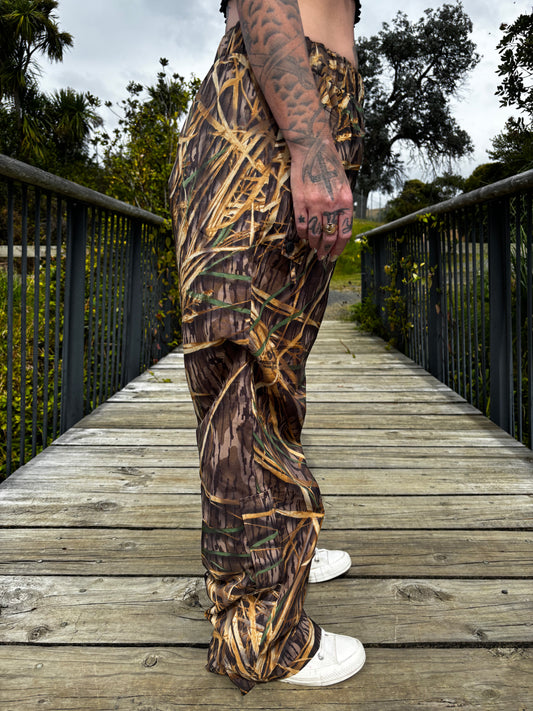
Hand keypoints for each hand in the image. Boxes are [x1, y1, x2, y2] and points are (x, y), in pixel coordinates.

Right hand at [289, 135, 352, 260]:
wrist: (313, 149)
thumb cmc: (330, 168)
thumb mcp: (344, 187)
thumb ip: (343, 208)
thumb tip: (339, 230)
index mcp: (346, 202)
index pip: (345, 233)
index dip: (339, 248)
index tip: (335, 256)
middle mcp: (332, 205)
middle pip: (329, 237)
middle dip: (326, 251)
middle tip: (322, 256)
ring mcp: (315, 204)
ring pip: (314, 234)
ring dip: (314, 244)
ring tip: (313, 247)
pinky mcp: (300, 201)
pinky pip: (301, 225)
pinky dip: (302, 234)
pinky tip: (304, 236)